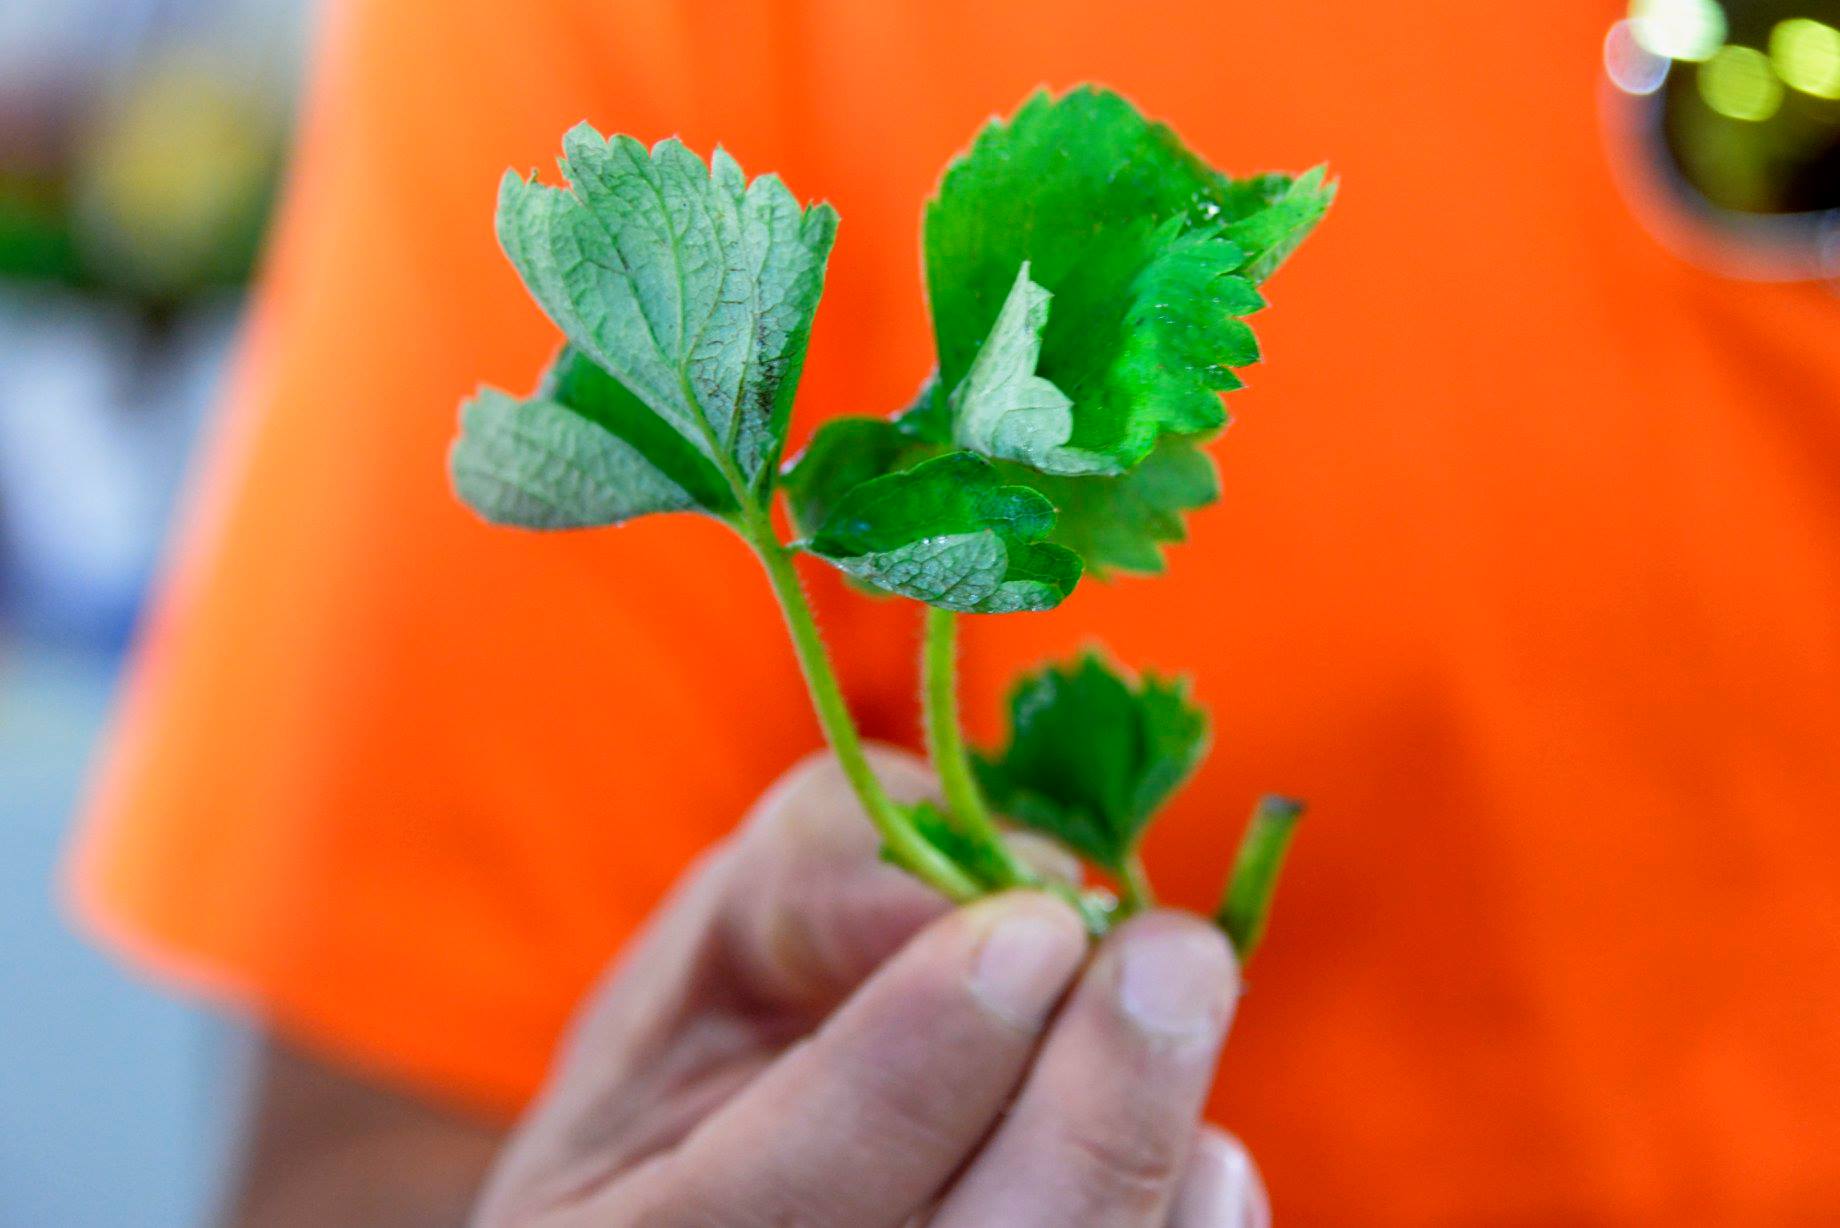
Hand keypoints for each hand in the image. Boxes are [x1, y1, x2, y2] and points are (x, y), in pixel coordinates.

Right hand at [472, 748, 1264, 1226]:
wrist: (755, 1180)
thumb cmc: (735, 1036)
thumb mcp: (721, 933)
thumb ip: (817, 878)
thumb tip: (989, 895)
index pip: (758, 1212)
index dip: (901, 1079)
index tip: (1032, 927)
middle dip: (1089, 1126)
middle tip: (1172, 956)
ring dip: (1150, 1172)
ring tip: (1174, 1011)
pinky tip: (1198, 1152)